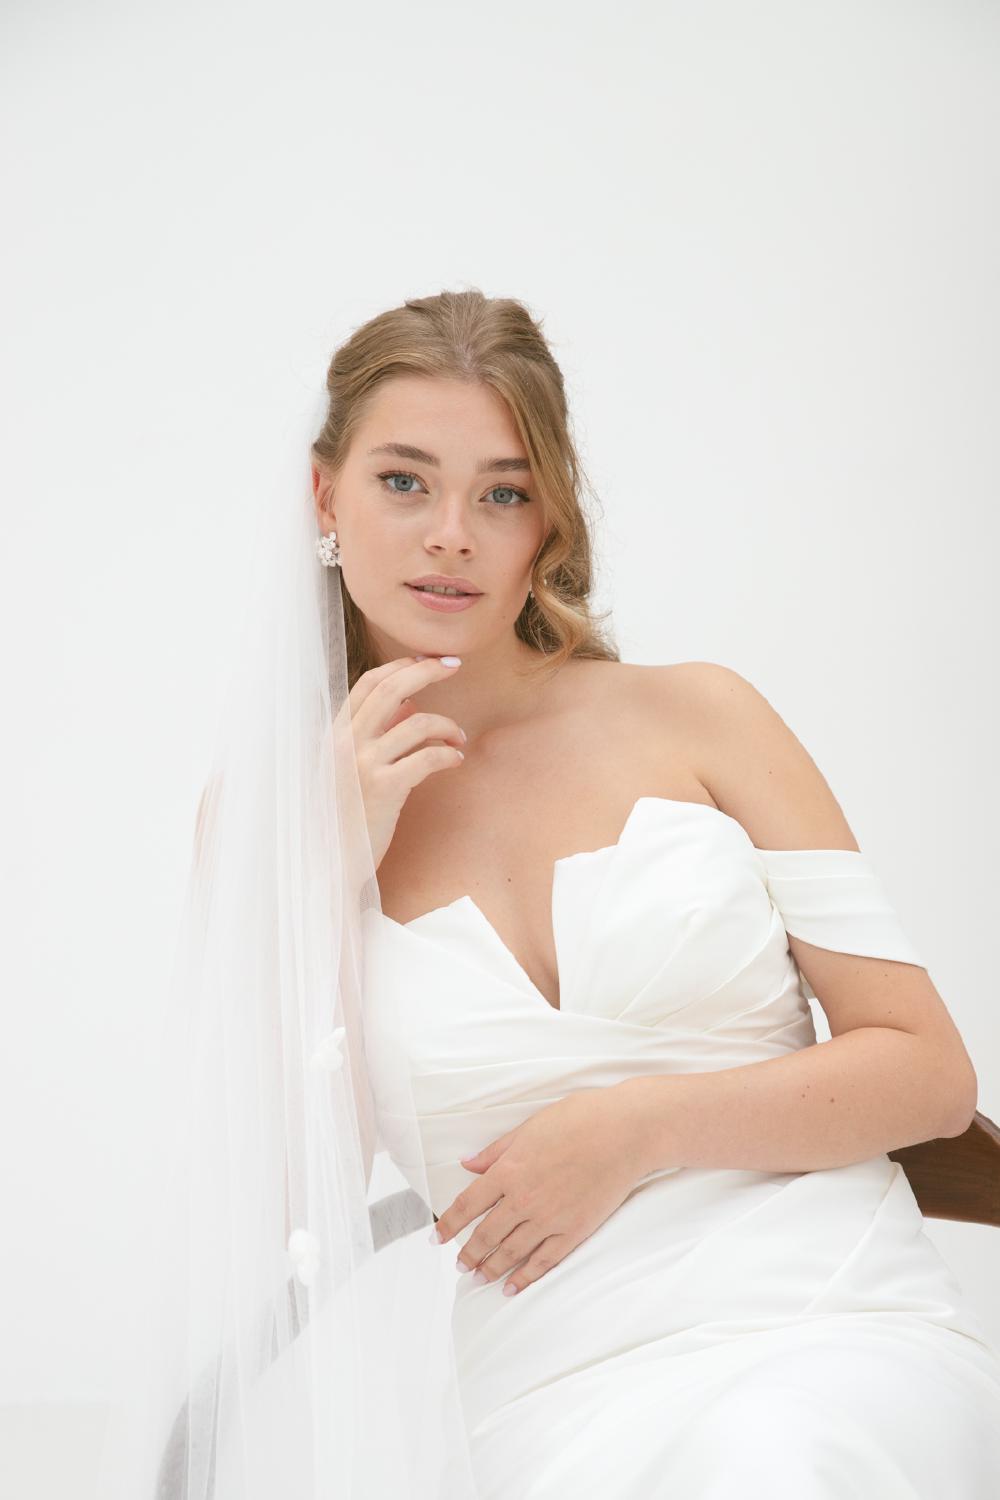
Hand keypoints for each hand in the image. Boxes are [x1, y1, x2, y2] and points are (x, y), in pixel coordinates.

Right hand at [334, 654, 466, 868]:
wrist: (332, 861)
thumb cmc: (346, 814)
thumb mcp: (351, 767)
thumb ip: (376, 734)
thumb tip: (410, 703)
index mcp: (335, 733)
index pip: (369, 683)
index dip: (401, 666)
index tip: (429, 661)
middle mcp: (346, 743)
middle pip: (392, 689)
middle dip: (427, 671)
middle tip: (455, 666)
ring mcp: (364, 765)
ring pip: (418, 722)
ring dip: (447, 724)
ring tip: (459, 737)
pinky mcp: (385, 789)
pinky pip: (428, 757)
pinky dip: (448, 754)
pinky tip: (455, 760)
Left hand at [434, 1088, 647, 1295]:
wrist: (625, 1132)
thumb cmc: (579, 1119)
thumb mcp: (529, 1127)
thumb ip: (496, 1151)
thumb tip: (467, 1165)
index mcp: (510, 1170)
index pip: (468, 1204)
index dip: (448, 1224)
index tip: (435, 1238)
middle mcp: (524, 1199)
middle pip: (486, 1234)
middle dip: (469, 1253)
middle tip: (459, 1266)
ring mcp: (550, 1218)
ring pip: (511, 1252)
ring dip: (491, 1268)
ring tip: (478, 1279)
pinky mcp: (574, 1230)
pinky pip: (543, 1261)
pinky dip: (525, 1277)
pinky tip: (512, 1287)